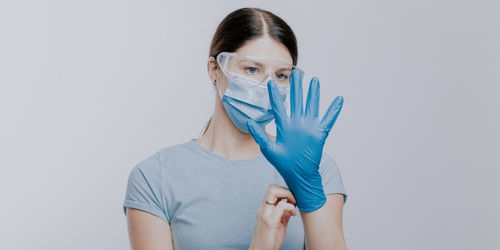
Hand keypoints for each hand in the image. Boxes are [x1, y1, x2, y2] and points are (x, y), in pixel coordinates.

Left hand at [247, 69, 342, 211]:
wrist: (298, 175)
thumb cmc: (283, 164)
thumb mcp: (268, 149)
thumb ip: (259, 135)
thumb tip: (248, 122)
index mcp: (284, 126)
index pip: (278, 107)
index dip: (274, 95)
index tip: (269, 82)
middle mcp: (297, 124)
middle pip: (297, 101)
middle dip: (296, 88)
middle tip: (296, 74)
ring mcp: (309, 127)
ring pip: (312, 106)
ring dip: (313, 94)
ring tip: (314, 81)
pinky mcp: (319, 133)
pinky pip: (328, 120)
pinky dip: (334, 110)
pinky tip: (338, 99)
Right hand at [249, 184, 296, 249]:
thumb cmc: (270, 238)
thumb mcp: (278, 223)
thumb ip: (283, 213)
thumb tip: (291, 205)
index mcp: (265, 208)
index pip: (272, 189)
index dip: (284, 191)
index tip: (291, 200)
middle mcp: (263, 209)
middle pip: (272, 187)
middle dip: (286, 191)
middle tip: (293, 201)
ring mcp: (266, 214)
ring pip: (274, 192)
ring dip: (288, 196)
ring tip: (293, 206)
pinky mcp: (270, 222)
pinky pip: (281, 206)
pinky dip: (290, 207)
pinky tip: (292, 215)